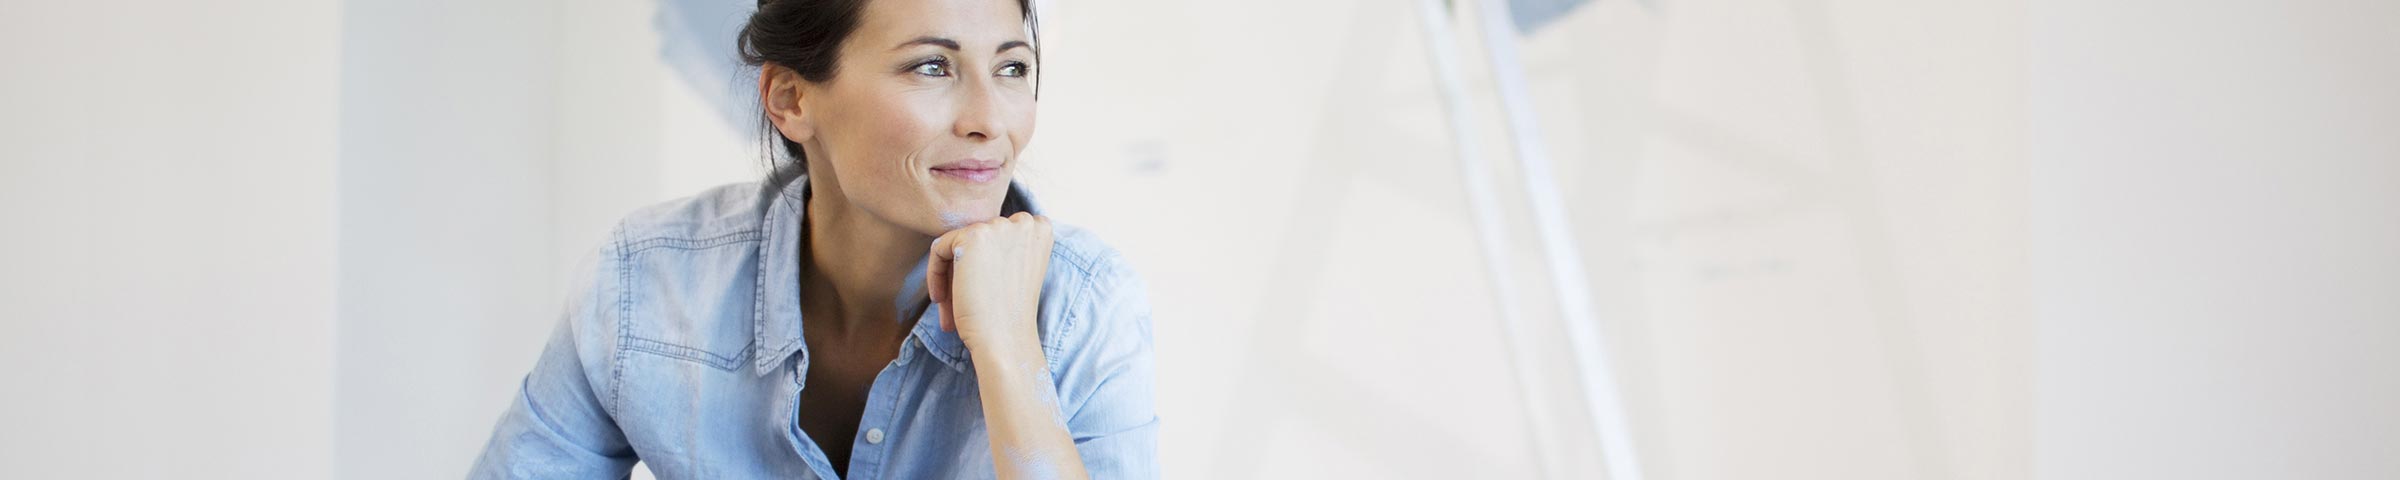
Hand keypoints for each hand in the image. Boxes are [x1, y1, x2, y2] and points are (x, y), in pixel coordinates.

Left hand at [926, 212, 1053, 354]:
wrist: (1005, 340)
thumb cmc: (1009, 315)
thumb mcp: (1017, 272)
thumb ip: (1003, 249)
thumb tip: (971, 243)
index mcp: (1040, 229)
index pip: (999, 235)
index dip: (986, 264)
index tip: (982, 289)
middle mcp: (1025, 222)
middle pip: (978, 239)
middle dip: (965, 271)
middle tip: (959, 303)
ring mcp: (999, 226)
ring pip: (958, 245)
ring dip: (950, 276)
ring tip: (949, 307)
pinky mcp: (972, 236)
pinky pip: (939, 248)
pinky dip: (935, 274)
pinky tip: (941, 300)